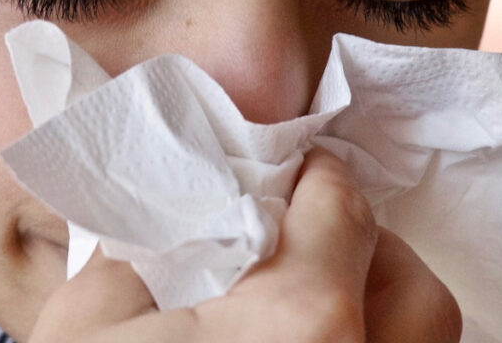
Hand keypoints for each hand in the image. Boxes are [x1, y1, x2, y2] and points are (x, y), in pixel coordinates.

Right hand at [28, 148, 460, 342]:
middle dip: (370, 250)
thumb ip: (141, 256)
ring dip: (381, 313)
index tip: (301, 174)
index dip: (319, 180)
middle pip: (415, 290)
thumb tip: (173, 229)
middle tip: (311, 240)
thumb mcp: (86, 328)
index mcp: (300, 324)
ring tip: (312, 307)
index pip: (343, 212)